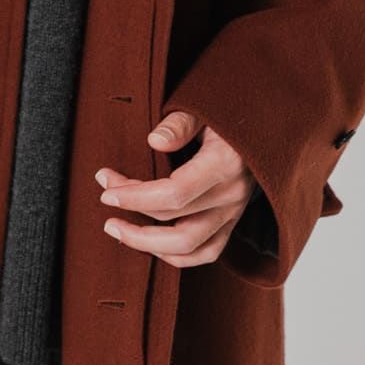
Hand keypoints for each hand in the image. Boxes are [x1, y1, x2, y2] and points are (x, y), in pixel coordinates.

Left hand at [95, 109, 257, 268]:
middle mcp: (232, 196)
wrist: (258, 124)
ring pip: (191, 249)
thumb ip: (179, 123)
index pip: (175, 193)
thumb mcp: (203, 108)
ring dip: (149, 246)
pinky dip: (175, 255)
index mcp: (224, 165)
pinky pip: (206, 253)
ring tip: (116, 229)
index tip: (106, 188)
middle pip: (179, 228)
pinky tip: (147, 243)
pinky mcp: (231, 222)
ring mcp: (233, 213)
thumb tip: (154, 141)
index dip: (136, 197)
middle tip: (105, 206)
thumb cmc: (223, 114)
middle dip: (135, 223)